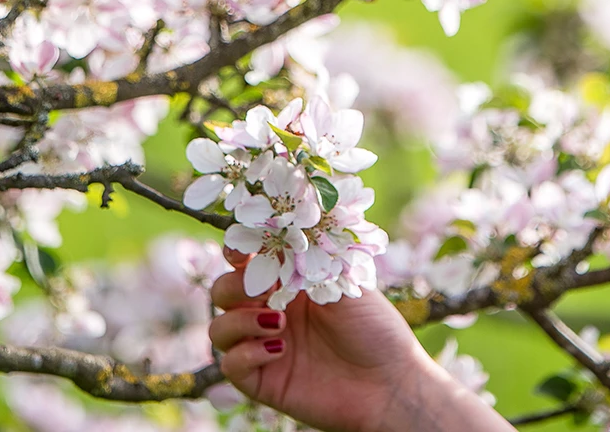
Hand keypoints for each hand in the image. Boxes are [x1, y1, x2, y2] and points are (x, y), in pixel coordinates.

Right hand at [207, 249, 506, 431]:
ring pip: (219, 327)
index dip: (237, 248)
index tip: (241, 248)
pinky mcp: (262, 380)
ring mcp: (263, 346)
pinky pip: (230, 364)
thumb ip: (309, 257)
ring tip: (279, 321)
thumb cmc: (375, 328)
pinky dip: (247, 353)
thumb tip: (283, 225)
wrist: (389, 383)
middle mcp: (270, 310)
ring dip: (241, 320)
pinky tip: (279, 349)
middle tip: (265, 291)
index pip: (247, 259)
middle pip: (223, 290)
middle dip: (236, 286)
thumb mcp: (345, 281)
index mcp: (288, 281)